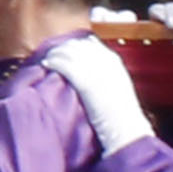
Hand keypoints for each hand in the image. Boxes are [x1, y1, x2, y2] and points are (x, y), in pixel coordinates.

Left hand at [43, 30, 152, 163]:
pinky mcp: (84, 80)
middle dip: (63, 48)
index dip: (75, 45)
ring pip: (68, 52)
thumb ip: (105, 74)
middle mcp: (105, 62)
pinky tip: (46, 65)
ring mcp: (95, 69)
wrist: (126, 127)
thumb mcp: (117, 86)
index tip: (65, 49)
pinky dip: (53, 62)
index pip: (90, 44)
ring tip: (47, 59)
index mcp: (114, 62)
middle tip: (52, 53)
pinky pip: (64, 64)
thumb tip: (90, 69)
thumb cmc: (121, 114)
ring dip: (55, 54)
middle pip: (77, 45)